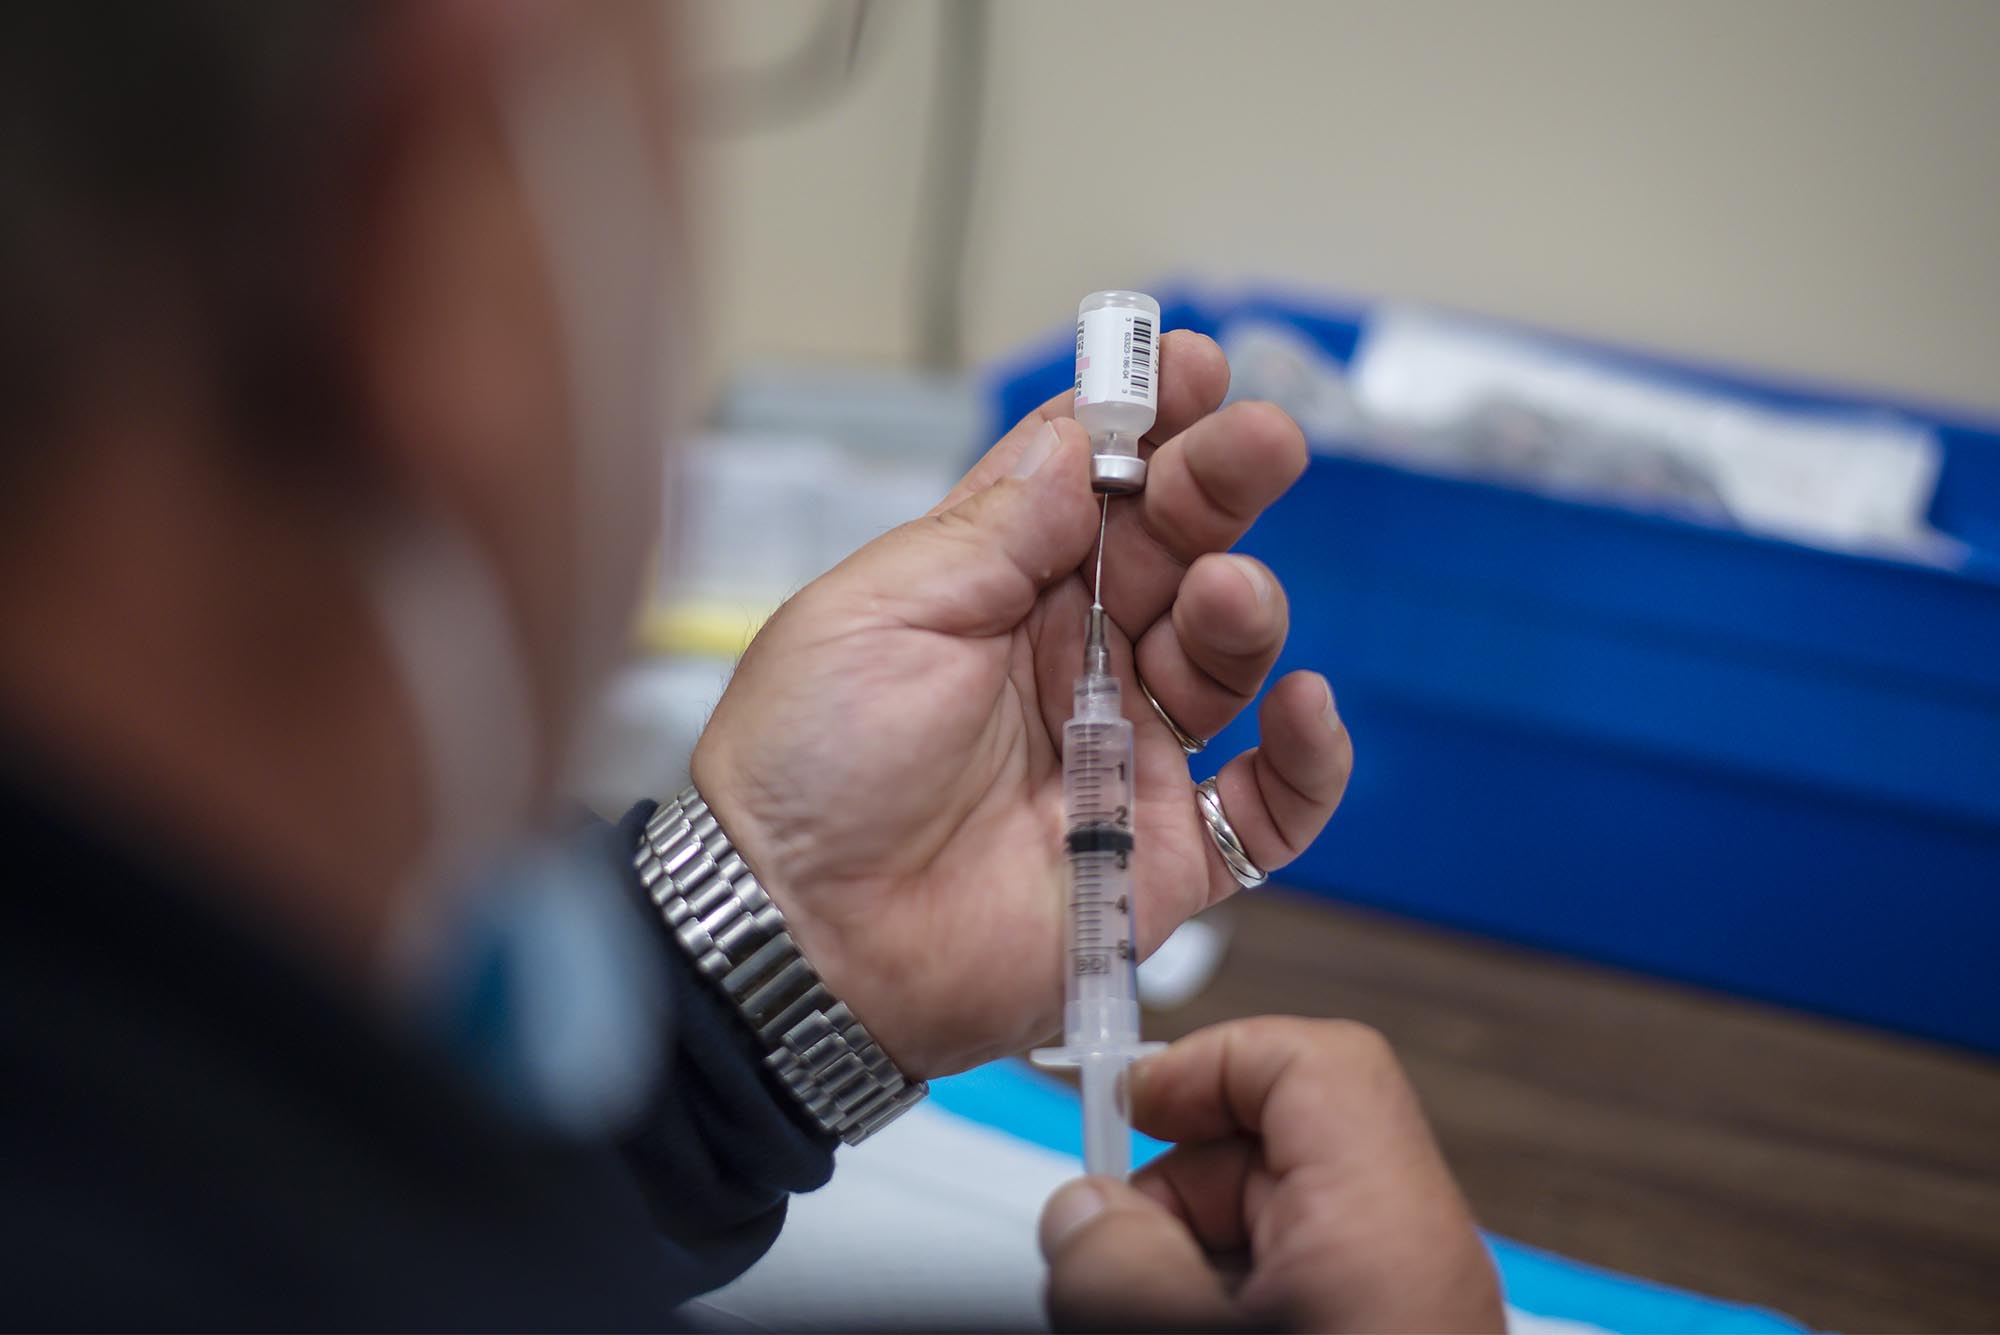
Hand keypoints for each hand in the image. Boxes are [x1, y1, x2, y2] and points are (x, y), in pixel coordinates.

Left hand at [690, 333, 1352, 1076]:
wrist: (796, 941)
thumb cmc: (808, 769)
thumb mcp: (877, 614)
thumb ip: (990, 531)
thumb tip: (1074, 442)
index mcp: (992, 594)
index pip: (1090, 489)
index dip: (1143, 428)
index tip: (1186, 371)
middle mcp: (1067, 663)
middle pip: (1171, 555)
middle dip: (1220, 487)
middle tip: (1259, 443)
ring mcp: (1121, 757)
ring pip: (1224, 660)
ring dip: (1243, 609)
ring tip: (1222, 591)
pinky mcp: (1159, 856)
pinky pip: (1266, 809)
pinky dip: (1307, 760)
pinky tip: (1306, 705)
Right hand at [1038, 1017, 1502, 1333]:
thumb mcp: (1186, 1327)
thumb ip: (1118, 1263)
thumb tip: (1085, 1214)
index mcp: (1384, 1222)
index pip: (1310, 1057)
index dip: (1207, 1063)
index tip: (1128, 1108)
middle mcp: (1414, 1252)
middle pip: (1278, 1139)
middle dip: (1176, 1181)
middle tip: (1114, 1250)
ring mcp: (1407, 1303)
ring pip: (1280, 1219)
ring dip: (1193, 1248)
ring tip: (1146, 1303)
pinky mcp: (1390, 1334)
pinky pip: (1301, 1277)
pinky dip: (1229, 1290)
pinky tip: (1193, 1318)